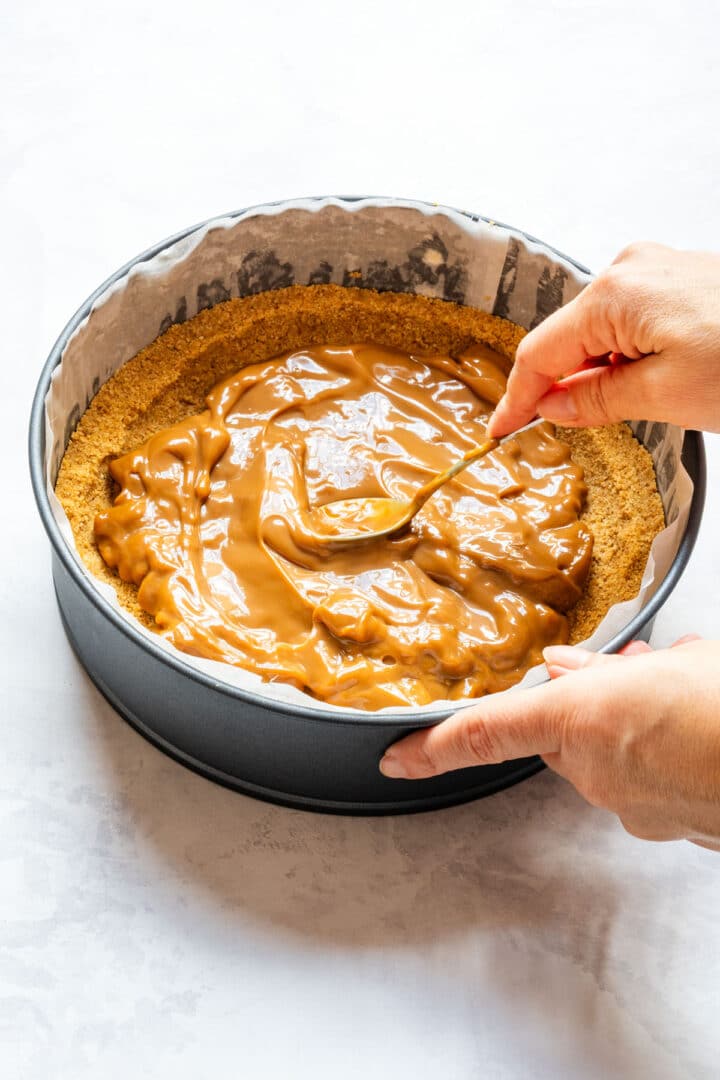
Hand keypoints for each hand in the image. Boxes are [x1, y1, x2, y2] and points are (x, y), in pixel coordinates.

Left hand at [380, 638, 719, 849]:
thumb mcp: (670, 662)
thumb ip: (608, 671)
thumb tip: (572, 669)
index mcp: (578, 721)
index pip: (482, 734)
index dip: (431, 747)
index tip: (394, 760)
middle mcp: (593, 771)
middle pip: (560, 735)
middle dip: (583, 707)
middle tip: (621, 676)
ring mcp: (630, 806)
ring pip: (603, 758)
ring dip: (626, 729)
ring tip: (677, 700)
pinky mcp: (666, 827)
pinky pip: (641, 785)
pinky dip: (654, 760)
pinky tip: (690, 736)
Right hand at [488, 242, 719, 437]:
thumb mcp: (668, 395)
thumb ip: (600, 399)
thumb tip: (554, 406)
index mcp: (616, 294)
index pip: (540, 354)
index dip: (517, 399)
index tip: (499, 430)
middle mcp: (631, 271)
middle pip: (570, 340)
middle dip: (566, 385)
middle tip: (575, 428)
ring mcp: (656, 271)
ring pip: (602, 333)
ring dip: (605, 371)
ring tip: (649, 400)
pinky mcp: (679, 281)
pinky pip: (632, 322)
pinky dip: (630, 355)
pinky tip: (659, 378)